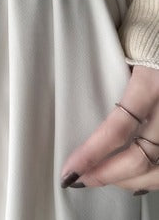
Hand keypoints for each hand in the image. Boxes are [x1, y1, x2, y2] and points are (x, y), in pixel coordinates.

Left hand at [60, 64, 158, 193]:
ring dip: (130, 181)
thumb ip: (107, 82)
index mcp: (149, 85)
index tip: (69, 171)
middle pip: (141, 156)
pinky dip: (154, 177)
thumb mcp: (124, 53)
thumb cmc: (146, 36)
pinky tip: (136, 183)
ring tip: (103, 180)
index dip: (92, 155)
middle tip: (80, 180)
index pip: (117, 129)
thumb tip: (80, 114)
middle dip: (108, 175)